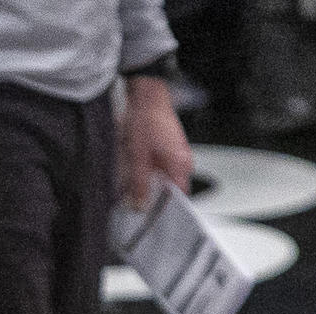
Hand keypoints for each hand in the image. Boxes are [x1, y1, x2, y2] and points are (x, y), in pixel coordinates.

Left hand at [119, 75, 190, 208]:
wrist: (147, 96)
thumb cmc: (146, 120)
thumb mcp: (137, 156)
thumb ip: (139, 183)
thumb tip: (140, 205)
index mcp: (180, 164)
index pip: (178, 196)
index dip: (163, 207)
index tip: (147, 214)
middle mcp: (183, 160)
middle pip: (170, 188)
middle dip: (153, 196)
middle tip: (134, 200)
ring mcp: (178, 154)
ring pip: (164, 178)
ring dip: (149, 183)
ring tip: (132, 183)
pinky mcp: (170, 148)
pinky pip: (161, 168)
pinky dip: (149, 172)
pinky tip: (136, 170)